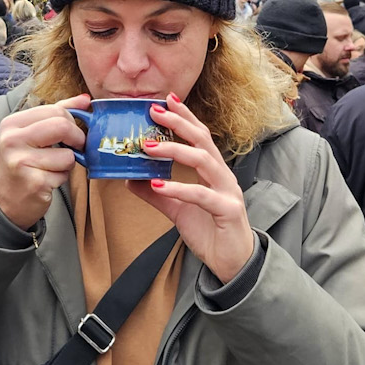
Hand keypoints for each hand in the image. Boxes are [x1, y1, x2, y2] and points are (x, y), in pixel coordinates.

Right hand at [0, 95, 88, 230]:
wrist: (2, 200)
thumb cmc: (21, 162)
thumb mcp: (31, 133)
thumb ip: (57, 113)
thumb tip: (85, 99)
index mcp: (12, 123)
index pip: (55, 110)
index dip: (72, 121)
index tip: (71, 133)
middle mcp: (12, 140)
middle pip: (63, 126)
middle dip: (77, 139)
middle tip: (74, 148)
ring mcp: (21, 162)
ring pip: (68, 155)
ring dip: (67, 164)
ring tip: (51, 168)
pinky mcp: (34, 183)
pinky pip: (64, 175)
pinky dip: (61, 179)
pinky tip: (46, 181)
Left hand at [135, 96, 256, 285]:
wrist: (233, 264)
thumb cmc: (211, 232)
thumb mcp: (178, 211)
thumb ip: (157, 195)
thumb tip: (130, 180)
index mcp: (213, 173)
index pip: (199, 137)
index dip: (185, 117)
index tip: (166, 100)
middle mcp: (223, 177)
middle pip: (203, 141)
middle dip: (179, 123)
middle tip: (155, 110)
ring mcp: (228, 192)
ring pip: (204, 162)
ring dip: (176, 151)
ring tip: (149, 146)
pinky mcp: (228, 211)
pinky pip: (202, 196)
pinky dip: (179, 189)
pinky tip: (158, 186)